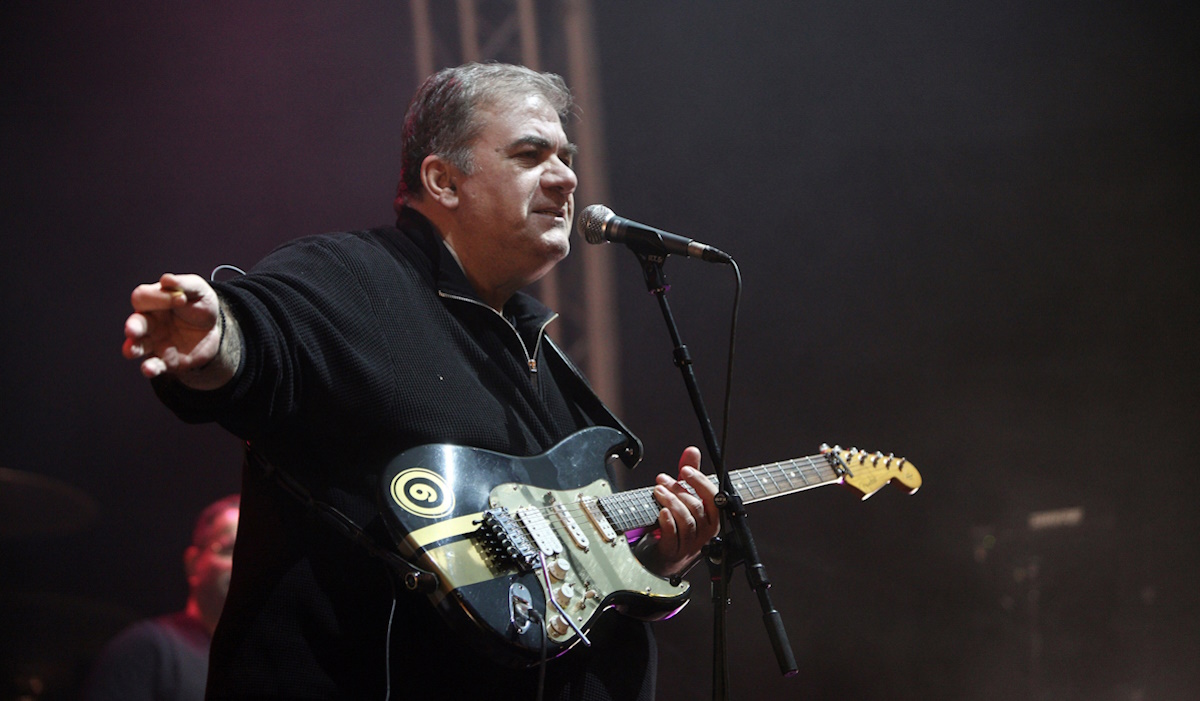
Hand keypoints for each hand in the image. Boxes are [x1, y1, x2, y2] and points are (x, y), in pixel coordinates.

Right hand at [123, 272, 228, 384]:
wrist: (215, 330)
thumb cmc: (200, 306)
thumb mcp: (198, 290)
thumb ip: (183, 284)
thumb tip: (166, 279)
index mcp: (153, 302)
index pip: (143, 297)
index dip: (159, 297)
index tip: (182, 299)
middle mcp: (149, 322)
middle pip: (135, 323)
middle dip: (133, 326)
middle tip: (133, 330)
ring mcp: (154, 342)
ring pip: (137, 346)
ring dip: (132, 348)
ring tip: (131, 350)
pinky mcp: (165, 360)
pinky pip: (153, 365)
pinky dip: (149, 368)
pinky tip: (149, 369)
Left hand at [644, 447, 719, 576]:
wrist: (666, 555)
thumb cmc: (679, 524)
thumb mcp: (685, 497)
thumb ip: (690, 475)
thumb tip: (692, 450)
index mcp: (713, 518)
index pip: (713, 497)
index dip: (699, 482)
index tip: (685, 469)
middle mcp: (706, 532)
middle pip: (696, 507)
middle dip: (679, 490)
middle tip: (663, 479)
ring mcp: (691, 544)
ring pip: (686, 520)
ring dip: (671, 502)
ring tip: (658, 490)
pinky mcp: (674, 552)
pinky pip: (673, 536)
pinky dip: (667, 522)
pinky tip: (660, 511)